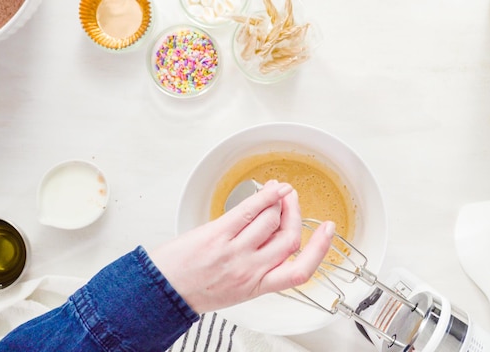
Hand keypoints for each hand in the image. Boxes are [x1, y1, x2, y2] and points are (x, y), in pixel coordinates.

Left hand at [149, 180, 334, 312]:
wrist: (162, 290)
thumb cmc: (195, 290)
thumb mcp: (236, 290)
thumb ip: (259, 268)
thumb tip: (274, 238)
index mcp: (258, 286)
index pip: (300, 271)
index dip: (320, 249)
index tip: (327, 231)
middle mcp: (250, 270)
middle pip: (289, 239)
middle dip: (295, 215)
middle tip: (293, 201)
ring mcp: (235, 251)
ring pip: (271, 220)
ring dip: (279, 201)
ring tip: (278, 191)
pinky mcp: (219, 234)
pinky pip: (250, 210)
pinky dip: (265, 195)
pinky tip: (271, 187)